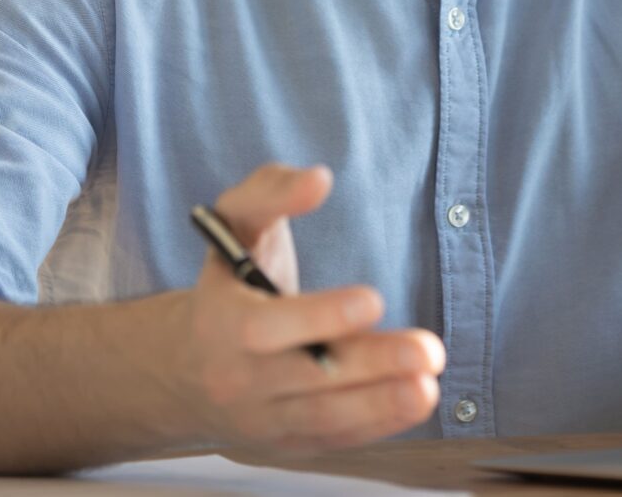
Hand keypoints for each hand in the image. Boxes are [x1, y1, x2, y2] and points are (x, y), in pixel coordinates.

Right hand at [159, 163, 444, 452]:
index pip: (267, 327)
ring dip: (383, 404)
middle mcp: (237, 377)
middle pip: (307, 379)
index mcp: (221, 320)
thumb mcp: (235, 223)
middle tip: (429, 351)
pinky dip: (377, 425)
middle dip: (371, 366)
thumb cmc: (229, 277)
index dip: (321, 316)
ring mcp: (262, 417)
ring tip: (430, 383)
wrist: (191, 362)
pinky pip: (333, 438)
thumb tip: (318, 180)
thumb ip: (272, 191)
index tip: (374, 300)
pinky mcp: (287, 441)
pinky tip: (416, 400)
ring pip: (325, 418)